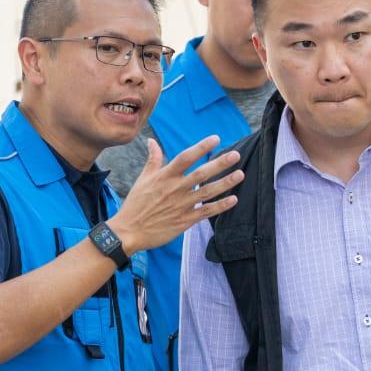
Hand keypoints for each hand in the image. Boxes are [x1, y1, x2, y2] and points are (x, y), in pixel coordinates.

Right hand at [107, 136, 242, 253]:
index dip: (201, 147)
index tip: (216, 139)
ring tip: (240, 174)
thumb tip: (151, 141)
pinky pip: (206, 212)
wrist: (129, 232)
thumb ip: (153, 160)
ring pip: (208, 192)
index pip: (186, 157)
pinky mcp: (185, 220)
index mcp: (164, 177)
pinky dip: (220, 206)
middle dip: (220, 164)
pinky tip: (233, 199)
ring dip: (225, 183)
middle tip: (236, 155)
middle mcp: (175, 189)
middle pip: (201, 174)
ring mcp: (182, 205)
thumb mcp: (143, 179)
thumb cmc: (136, 204)